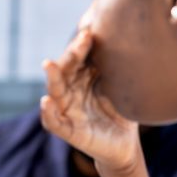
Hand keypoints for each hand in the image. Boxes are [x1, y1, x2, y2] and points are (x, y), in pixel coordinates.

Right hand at [40, 29, 139, 174]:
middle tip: (82, 40)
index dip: (82, 45)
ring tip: (49, 64)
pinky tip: (46, 102)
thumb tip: (130, 37)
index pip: (78, 58)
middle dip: (71, 54)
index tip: (91, 31)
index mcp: (83, 78)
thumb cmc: (122, 112)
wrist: (125, 145)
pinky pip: (53, 122)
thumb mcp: (123, 88)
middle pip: (66, 70)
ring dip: (52, 77)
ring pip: (55, 91)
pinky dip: (48, 113)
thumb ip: (119, 68)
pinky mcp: (69, 131)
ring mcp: (68, 111)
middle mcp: (71, 91)